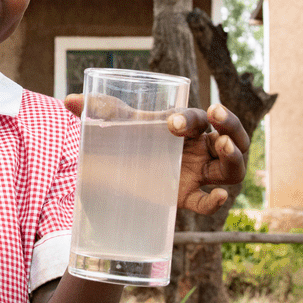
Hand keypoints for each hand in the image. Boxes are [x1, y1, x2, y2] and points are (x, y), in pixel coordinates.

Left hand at [62, 96, 248, 215]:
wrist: (113, 172)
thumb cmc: (121, 139)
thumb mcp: (111, 123)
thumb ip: (94, 110)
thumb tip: (67, 101)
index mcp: (185, 125)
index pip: (198, 118)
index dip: (190, 117)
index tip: (171, 122)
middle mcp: (197, 147)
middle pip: (230, 135)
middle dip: (231, 125)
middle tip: (217, 117)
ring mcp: (196, 173)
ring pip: (231, 167)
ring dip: (234, 156)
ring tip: (222, 148)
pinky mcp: (186, 196)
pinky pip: (208, 201)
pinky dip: (217, 201)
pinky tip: (218, 197)